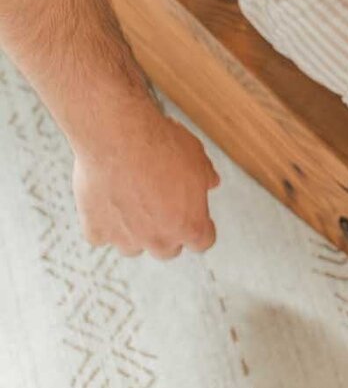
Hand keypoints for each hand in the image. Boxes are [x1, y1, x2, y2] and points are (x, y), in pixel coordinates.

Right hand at [72, 104, 218, 258]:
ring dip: (133, 231)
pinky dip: (101, 222)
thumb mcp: (197, 156)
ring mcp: (126, 239)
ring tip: (129, 200)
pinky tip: (104, 199)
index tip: (193, 214)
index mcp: (190, 225)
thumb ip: (206, 176)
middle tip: (158, 205)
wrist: (119, 138)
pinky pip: (100, 235)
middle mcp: (159, 240)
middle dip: (165, 231)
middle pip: (167, 249)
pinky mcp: (96, 231)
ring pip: (132, 247)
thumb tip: (212, 182)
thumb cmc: (162, 145)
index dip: (199, 227)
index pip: (202, 241)